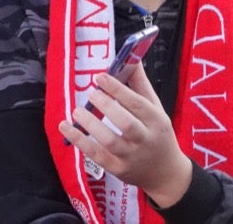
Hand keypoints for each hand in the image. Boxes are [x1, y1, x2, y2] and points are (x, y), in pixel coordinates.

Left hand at [59, 64, 193, 207]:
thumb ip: (141, 85)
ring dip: (91, 125)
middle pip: (126, 123)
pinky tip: (67, 128)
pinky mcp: (118, 169)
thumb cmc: (159, 134)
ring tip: (77, 111)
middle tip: (92, 94)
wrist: (165, 172)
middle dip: (107, 107)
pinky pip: (97, 156)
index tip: (101, 76)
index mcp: (156, 121)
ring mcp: (131, 157)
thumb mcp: (156, 108)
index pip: (138, 103)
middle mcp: (145, 139)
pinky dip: (80, 142)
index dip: (119, 89)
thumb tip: (131, 59)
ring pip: (110, 142)